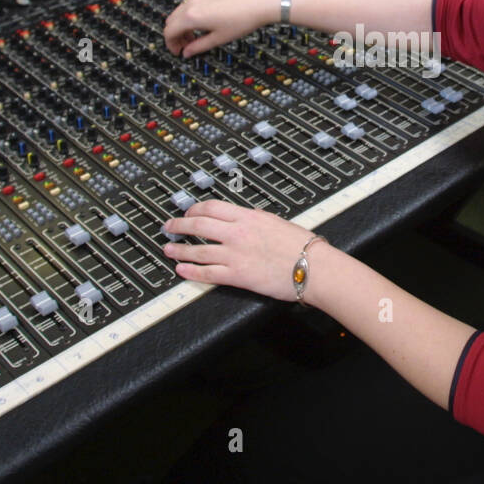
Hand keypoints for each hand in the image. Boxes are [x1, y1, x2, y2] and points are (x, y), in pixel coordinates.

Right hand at [162, 0, 276, 57]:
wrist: (258, 4)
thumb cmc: (242, 20)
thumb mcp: (218, 39)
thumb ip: (198, 47)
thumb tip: (187, 52)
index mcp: (191, 16)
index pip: (169, 31)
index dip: (170, 45)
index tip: (177, 52)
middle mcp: (191, 3)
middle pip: (171, 21)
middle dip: (174, 36)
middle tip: (184, 47)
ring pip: (178, 13)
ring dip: (181, 26)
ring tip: (193, 38)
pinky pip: (188, 6)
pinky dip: (188, 17)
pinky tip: (200, 26)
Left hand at [163, 199, 322, 301]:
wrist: (315, 267)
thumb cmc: (303, 246)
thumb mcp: (275, 222)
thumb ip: (254, 221)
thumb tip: (242, 222)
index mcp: (248, 217)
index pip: (211, 207)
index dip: (194, 209)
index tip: (187, 213)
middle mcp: (238, 233)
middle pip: (198, 225)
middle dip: (179, 225)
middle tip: (169, 227)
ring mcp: (235, 255)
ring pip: (198, 249)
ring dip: (179, 249)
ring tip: (169, 250)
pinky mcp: (237, 276)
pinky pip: (207, 273)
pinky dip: (191, 271)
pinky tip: (181, 270)